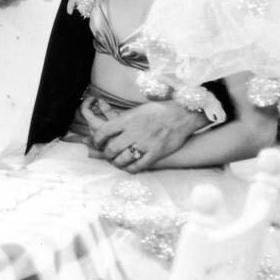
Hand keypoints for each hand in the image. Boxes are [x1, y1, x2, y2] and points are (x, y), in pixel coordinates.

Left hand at [85, 99, 205, 172]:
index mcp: (127, 120)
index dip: (97, 140)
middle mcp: (134, 132)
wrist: (182, 115)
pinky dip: (131, 169)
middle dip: (106, 154)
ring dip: (117, 163)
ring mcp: (145, 144)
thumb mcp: (137, 110)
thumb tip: (108, 124)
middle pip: (111, 149)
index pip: (103, 132)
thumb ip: (123, 119)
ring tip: (116, 162)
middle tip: (107, 154)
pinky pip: (138, 166)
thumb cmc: (159, 110)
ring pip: (123, 160)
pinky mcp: (156, 153)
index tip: (97, 142)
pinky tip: (129, 167)